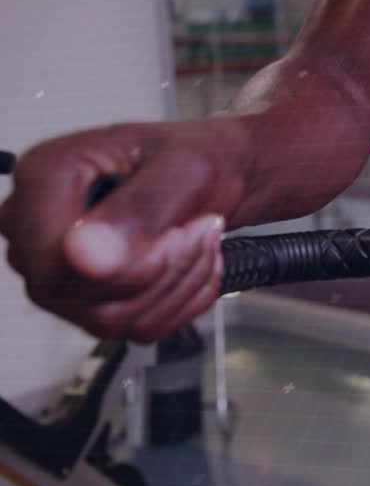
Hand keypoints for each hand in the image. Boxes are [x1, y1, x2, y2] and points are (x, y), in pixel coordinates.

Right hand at [0, 119, 248, 341]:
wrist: (217, 175)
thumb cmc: (197, 157)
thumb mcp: (183, 169)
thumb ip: (137, 209)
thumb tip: (84, 255)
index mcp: (45, 177)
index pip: (55, 259)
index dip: (126, 265)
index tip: (176, 235)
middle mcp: (36, 227)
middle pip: (82, 294)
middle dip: (162, 271)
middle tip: (199, 230)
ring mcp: (56, 270)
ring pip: (112, 320)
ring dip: (178, 285)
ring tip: (198, 240)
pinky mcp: (86, 301)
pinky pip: (134, 328)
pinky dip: (181, 301)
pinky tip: (191, 264)